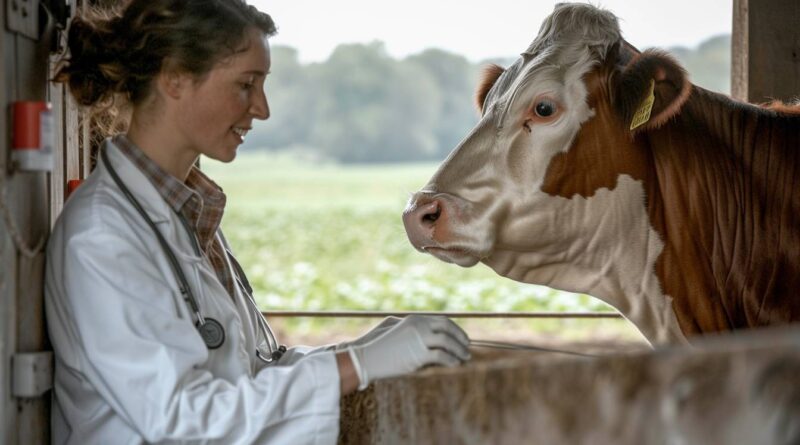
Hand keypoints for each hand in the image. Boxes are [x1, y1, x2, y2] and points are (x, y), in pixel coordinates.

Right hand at [348, 315, 470, 389]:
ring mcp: (418, 339)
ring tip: (464, 358)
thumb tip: (429, 332)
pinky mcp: (417, 354)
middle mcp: (418, 325)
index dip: (455, 329)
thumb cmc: (378, 346)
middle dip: (460, 338)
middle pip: (448, 328)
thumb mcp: (394, 329)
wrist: (365, 358)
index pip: (442, 321)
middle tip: (467, 348)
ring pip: (446, 342)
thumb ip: (411, 328)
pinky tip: (454, 365)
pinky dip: (450, 360)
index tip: (462, 338)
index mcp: (415, 319)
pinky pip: (441, 356)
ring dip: (458, 350)